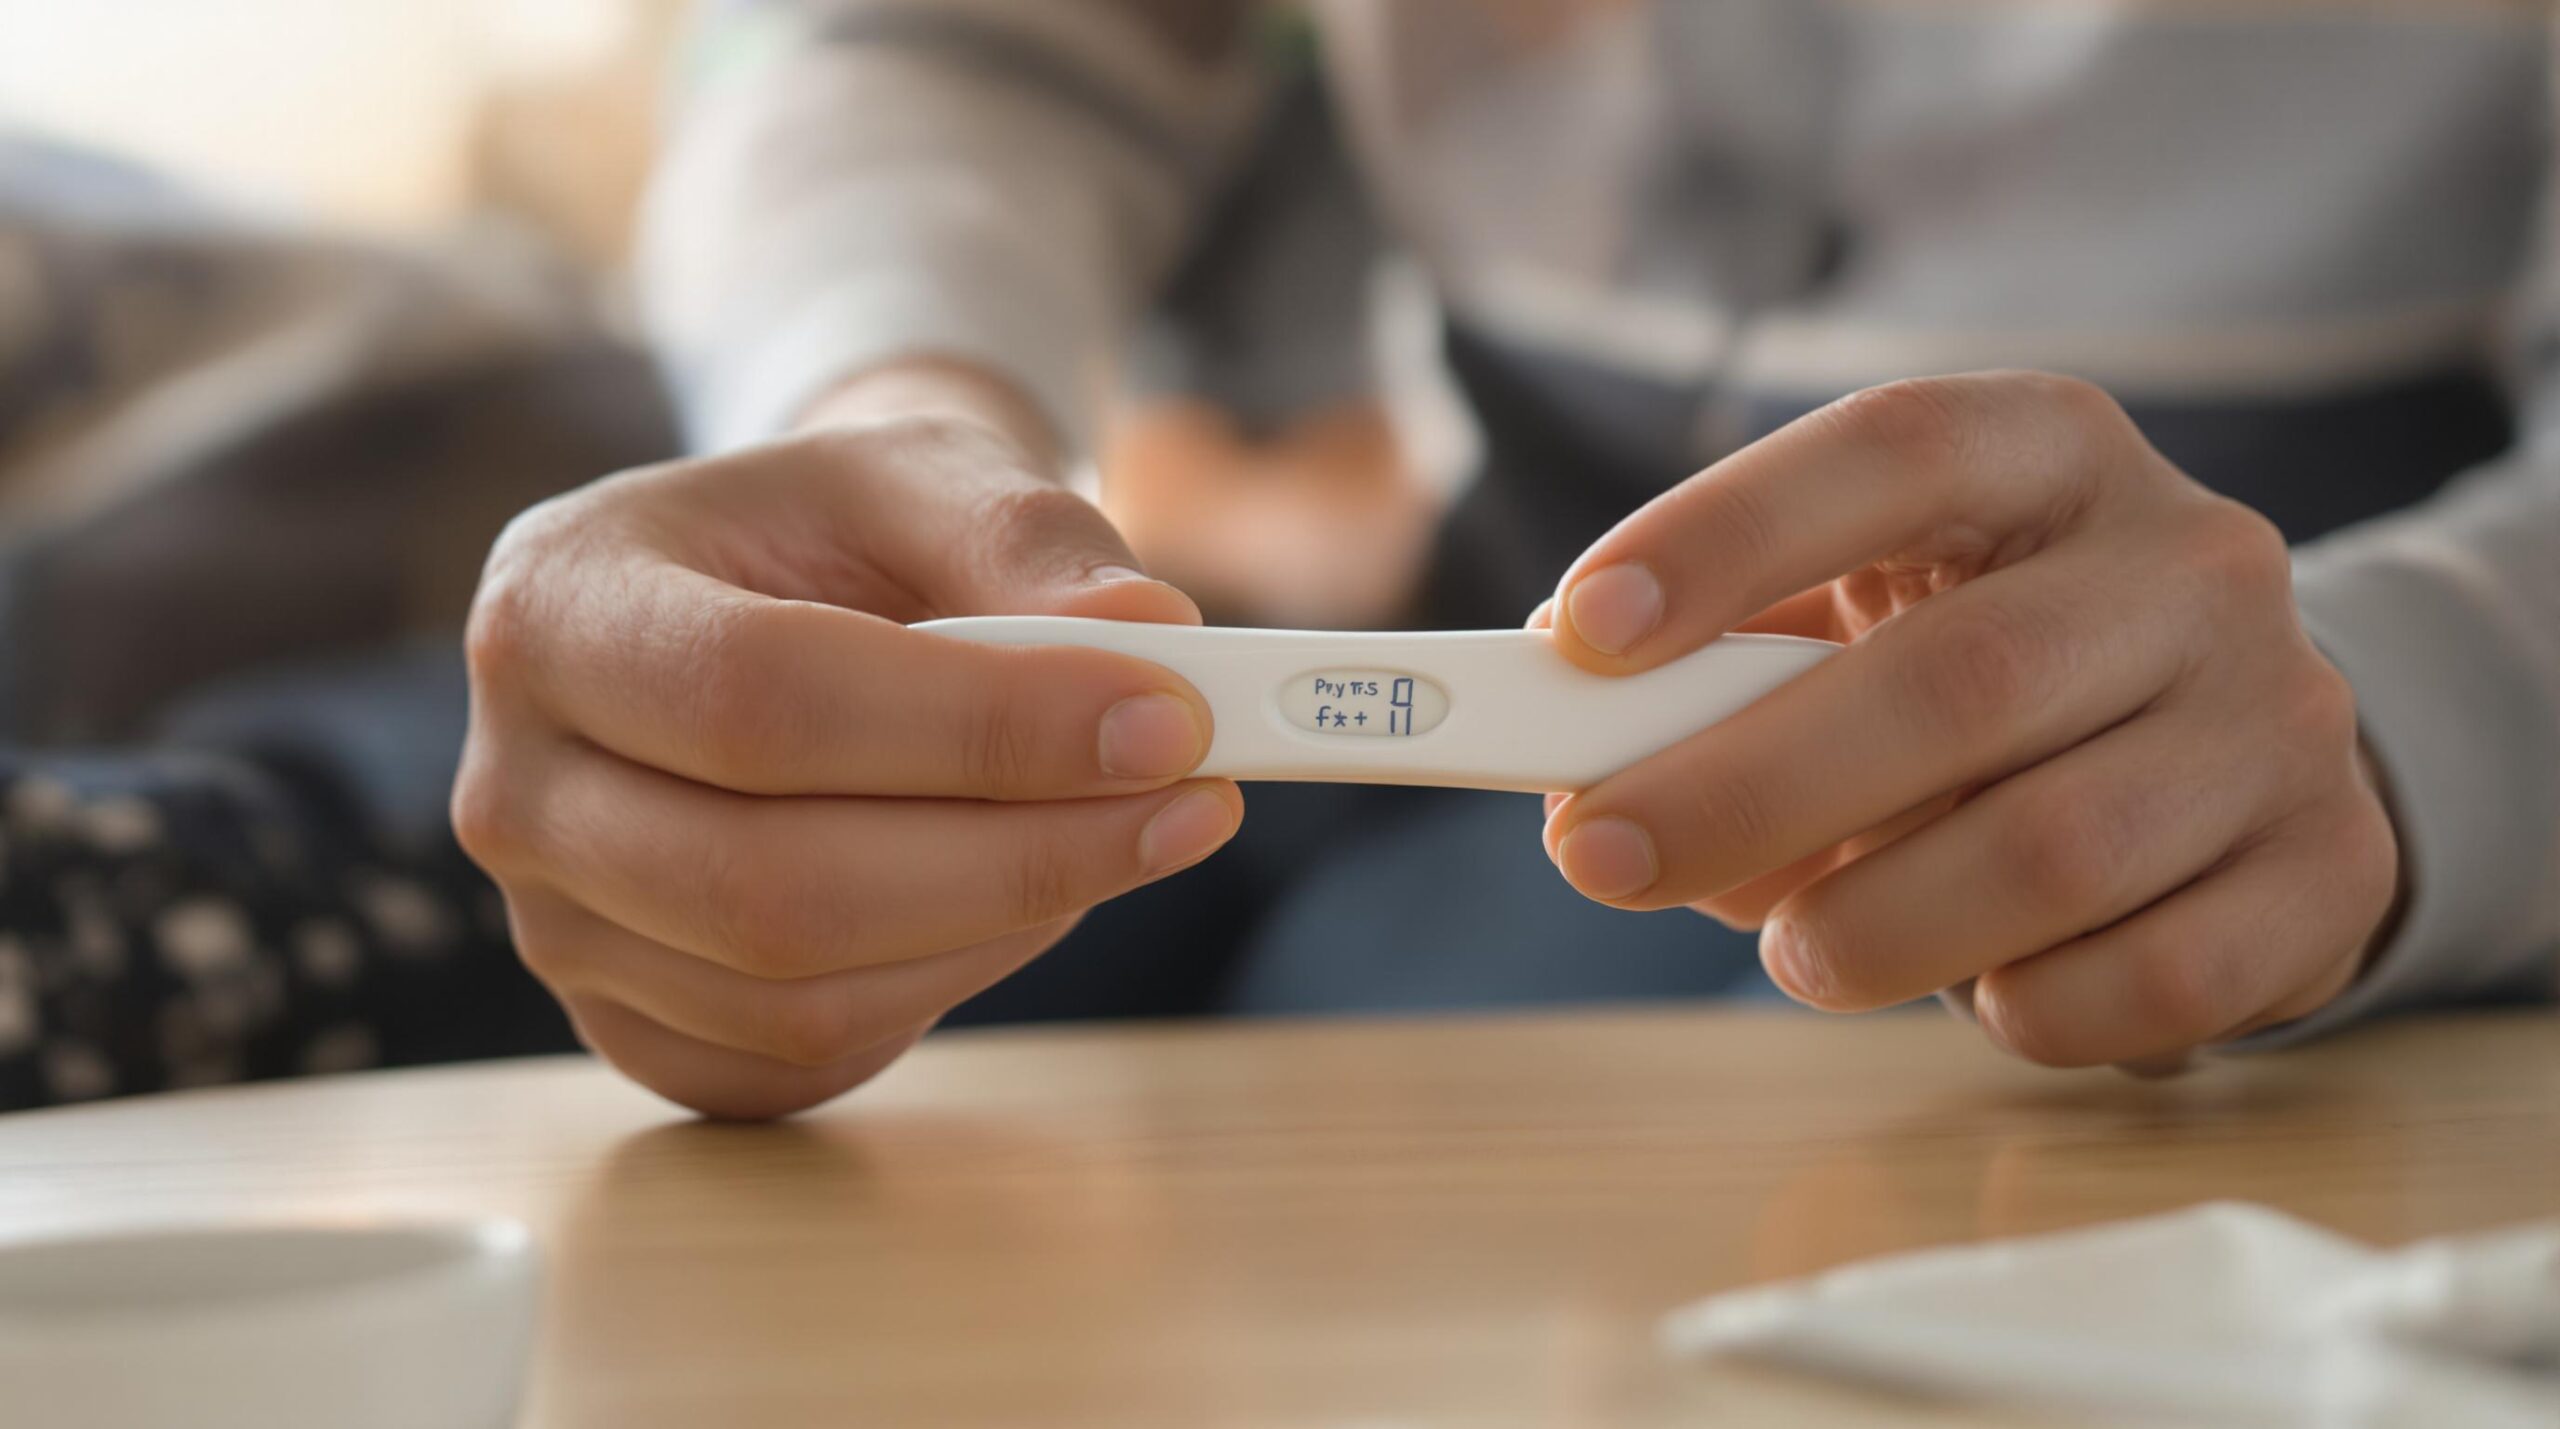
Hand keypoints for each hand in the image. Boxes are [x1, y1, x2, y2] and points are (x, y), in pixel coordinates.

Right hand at [452, 362, 1241, 1117]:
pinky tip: (1012, 895)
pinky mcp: (628, 1026)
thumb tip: (1158, 639)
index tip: (1168, 720)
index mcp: (556, 604)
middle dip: (1018, 854)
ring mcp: (555, 926)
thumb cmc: (841, 537)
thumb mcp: (927, 476)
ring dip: (1001, 924)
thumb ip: (1034, 545)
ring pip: (797, 992)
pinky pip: (801, 1059)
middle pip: (769, 882)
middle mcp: (513, 782)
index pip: (761, 696)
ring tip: (1113, 831)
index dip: (977, 728)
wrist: (764, 603)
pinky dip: (944, 988)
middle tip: (1196, 802)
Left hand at [1537, 373, 2399, 1070]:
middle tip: (1601, 857)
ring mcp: (2279, 712)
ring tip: (1797, 953)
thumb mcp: (1867, 613)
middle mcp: (2187, 559)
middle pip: (1961, 680)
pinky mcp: (2331, 865)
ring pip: (2056, 848)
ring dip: (1878, 925)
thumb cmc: (1981, 666)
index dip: (1726, 535)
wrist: (2225, 734)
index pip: (1890, 449)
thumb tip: (1588, 790)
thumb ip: (1729, 674)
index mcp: (2048, 449)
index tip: (1581, 634)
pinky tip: (1977, 987)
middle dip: (1748, 788)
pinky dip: (2030, 1005)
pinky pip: (2158, 974)